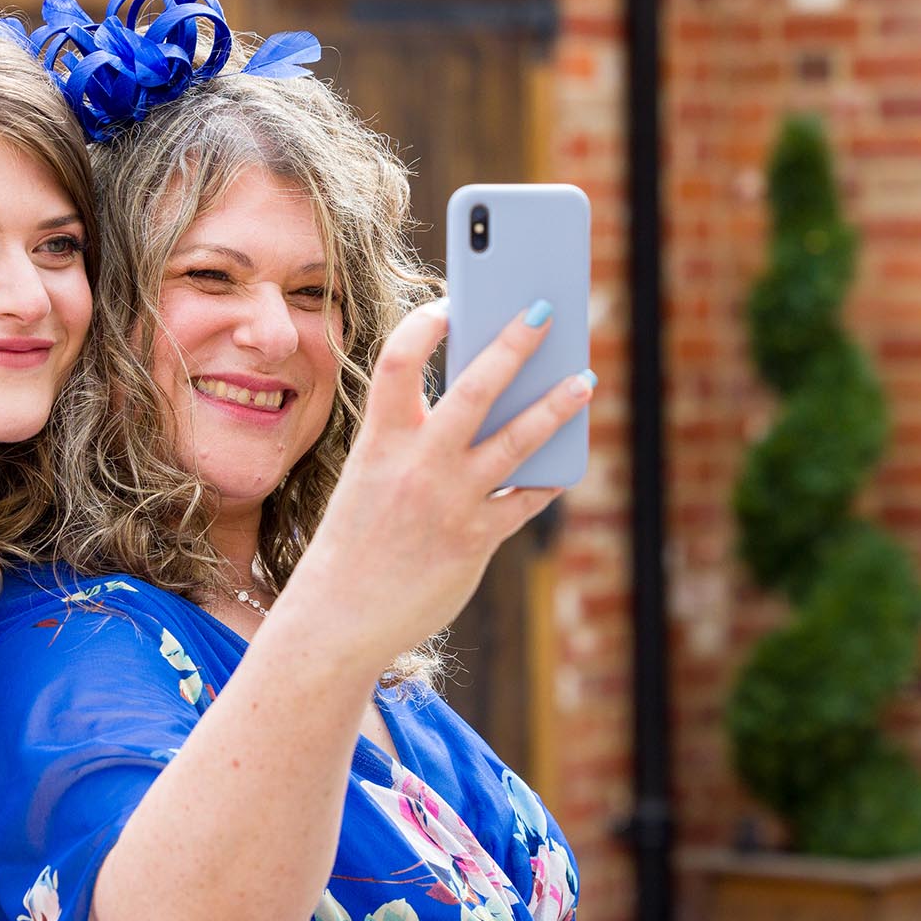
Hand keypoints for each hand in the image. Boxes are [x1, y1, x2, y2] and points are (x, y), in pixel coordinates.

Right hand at [282, 299, 592, 676]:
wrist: (337, 616)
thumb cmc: (356, 539)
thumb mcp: (371, 478)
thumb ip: (416, 442)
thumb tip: (485, 405)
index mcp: (378, 442)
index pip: (398, 361)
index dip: (425, 324)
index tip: (451, 304)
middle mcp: (416, 465)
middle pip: (475, 388)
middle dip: (513, 344)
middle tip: (543, 310)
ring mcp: (450, 502)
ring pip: (518, 441)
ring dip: (556, 406)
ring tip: (583, 382)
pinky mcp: (476, 540)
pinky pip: (525, 499)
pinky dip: (547, 478)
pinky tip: (564, 463)